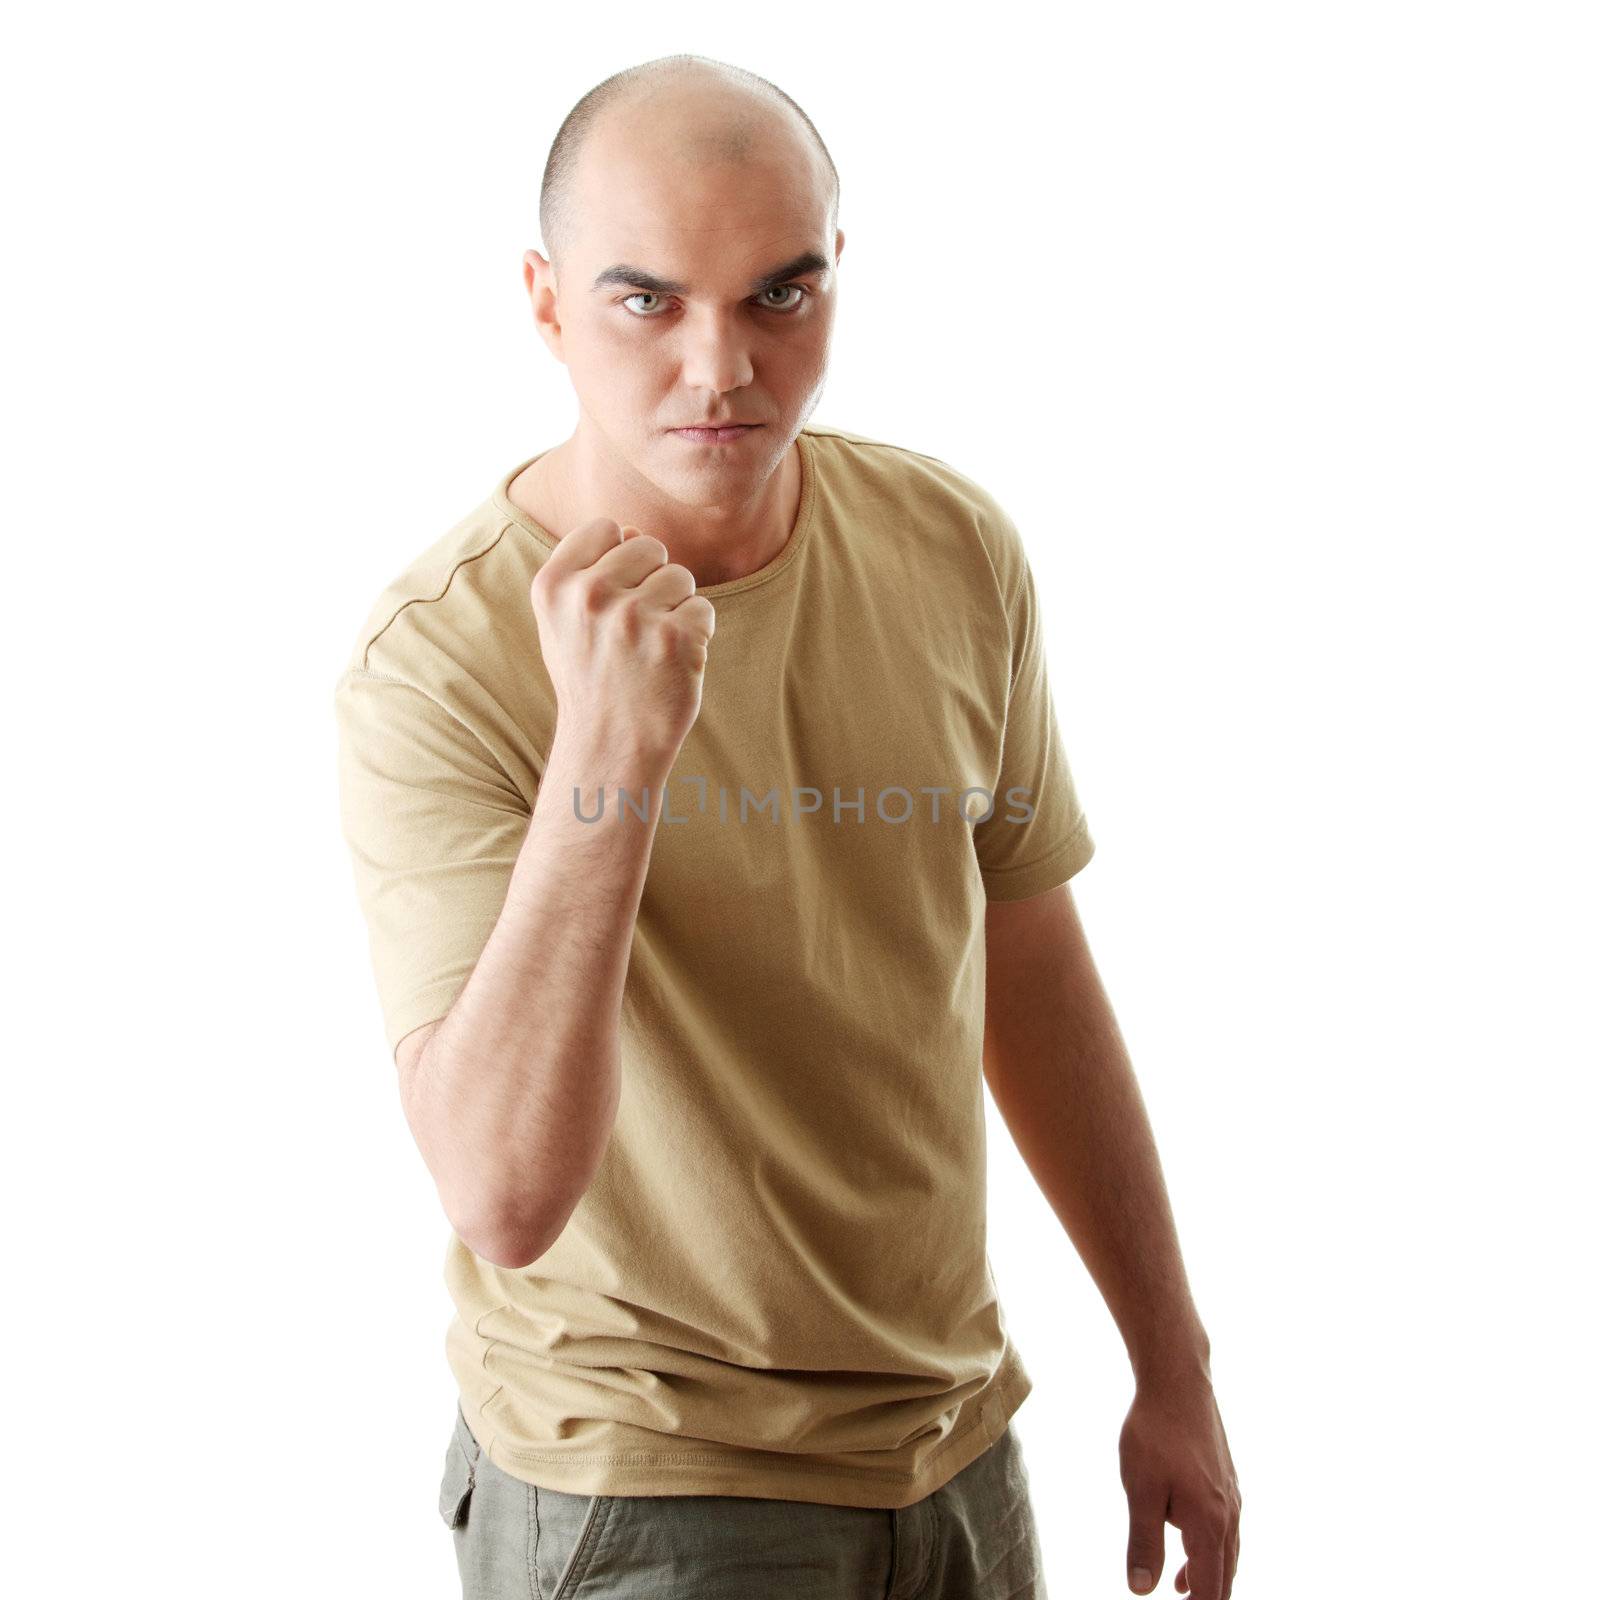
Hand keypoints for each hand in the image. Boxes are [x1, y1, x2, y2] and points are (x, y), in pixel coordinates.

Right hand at [530, 518, 715, 763]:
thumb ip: (586, 570)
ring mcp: (634, 618)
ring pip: (680, 576)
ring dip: (676, 608)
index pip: (607, 528)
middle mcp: (589, 596)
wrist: (610, 745)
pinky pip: (703, 609)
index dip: (619, 557)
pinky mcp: (676, 639)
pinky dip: (696, 635)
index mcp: (553, 585)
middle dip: (652, 580)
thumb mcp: (563, 622)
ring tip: (651, 648)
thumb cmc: (592, 677)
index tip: (613, 597)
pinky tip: (671, 664)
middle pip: (648, 545)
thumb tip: (631, 529)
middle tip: (634, 630)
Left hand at [1120, 1372, 1240, 1599]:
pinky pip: (1225, 1528)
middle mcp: (1228, 1515)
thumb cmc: (1155, 1432)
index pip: (1212, 1591)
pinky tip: (1190, 1543)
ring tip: (1182, 1588)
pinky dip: (1210, 1548)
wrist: (1179, 1381)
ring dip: (1208, 1575)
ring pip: (1227, 1552)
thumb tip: (1142, 1590)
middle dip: (1207, 1597)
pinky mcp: (1226, 1480)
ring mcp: (1231, 1496)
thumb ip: (1144, 1541)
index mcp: (1209, 1525)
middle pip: (1225, 1577)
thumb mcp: (1140, 1488)